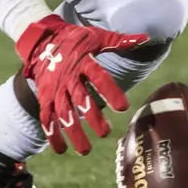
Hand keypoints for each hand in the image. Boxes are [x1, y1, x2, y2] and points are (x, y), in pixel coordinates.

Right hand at [15, 15, 147, 155]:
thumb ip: (120, 41)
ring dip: (73, 132)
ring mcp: (54, 89)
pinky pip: (46, 117)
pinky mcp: (44, 97)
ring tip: (85, 150)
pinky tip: (61, 150)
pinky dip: (51, 134)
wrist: (41, 39)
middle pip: (80, 99)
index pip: (98, 77)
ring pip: (63, 113)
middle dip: (92, 117)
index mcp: (83, 61)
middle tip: (105, 132)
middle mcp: (68, 77)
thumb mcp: (96, 36)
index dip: (110, 92)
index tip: (123, 107)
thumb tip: (146, 38)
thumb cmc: (75, 39)